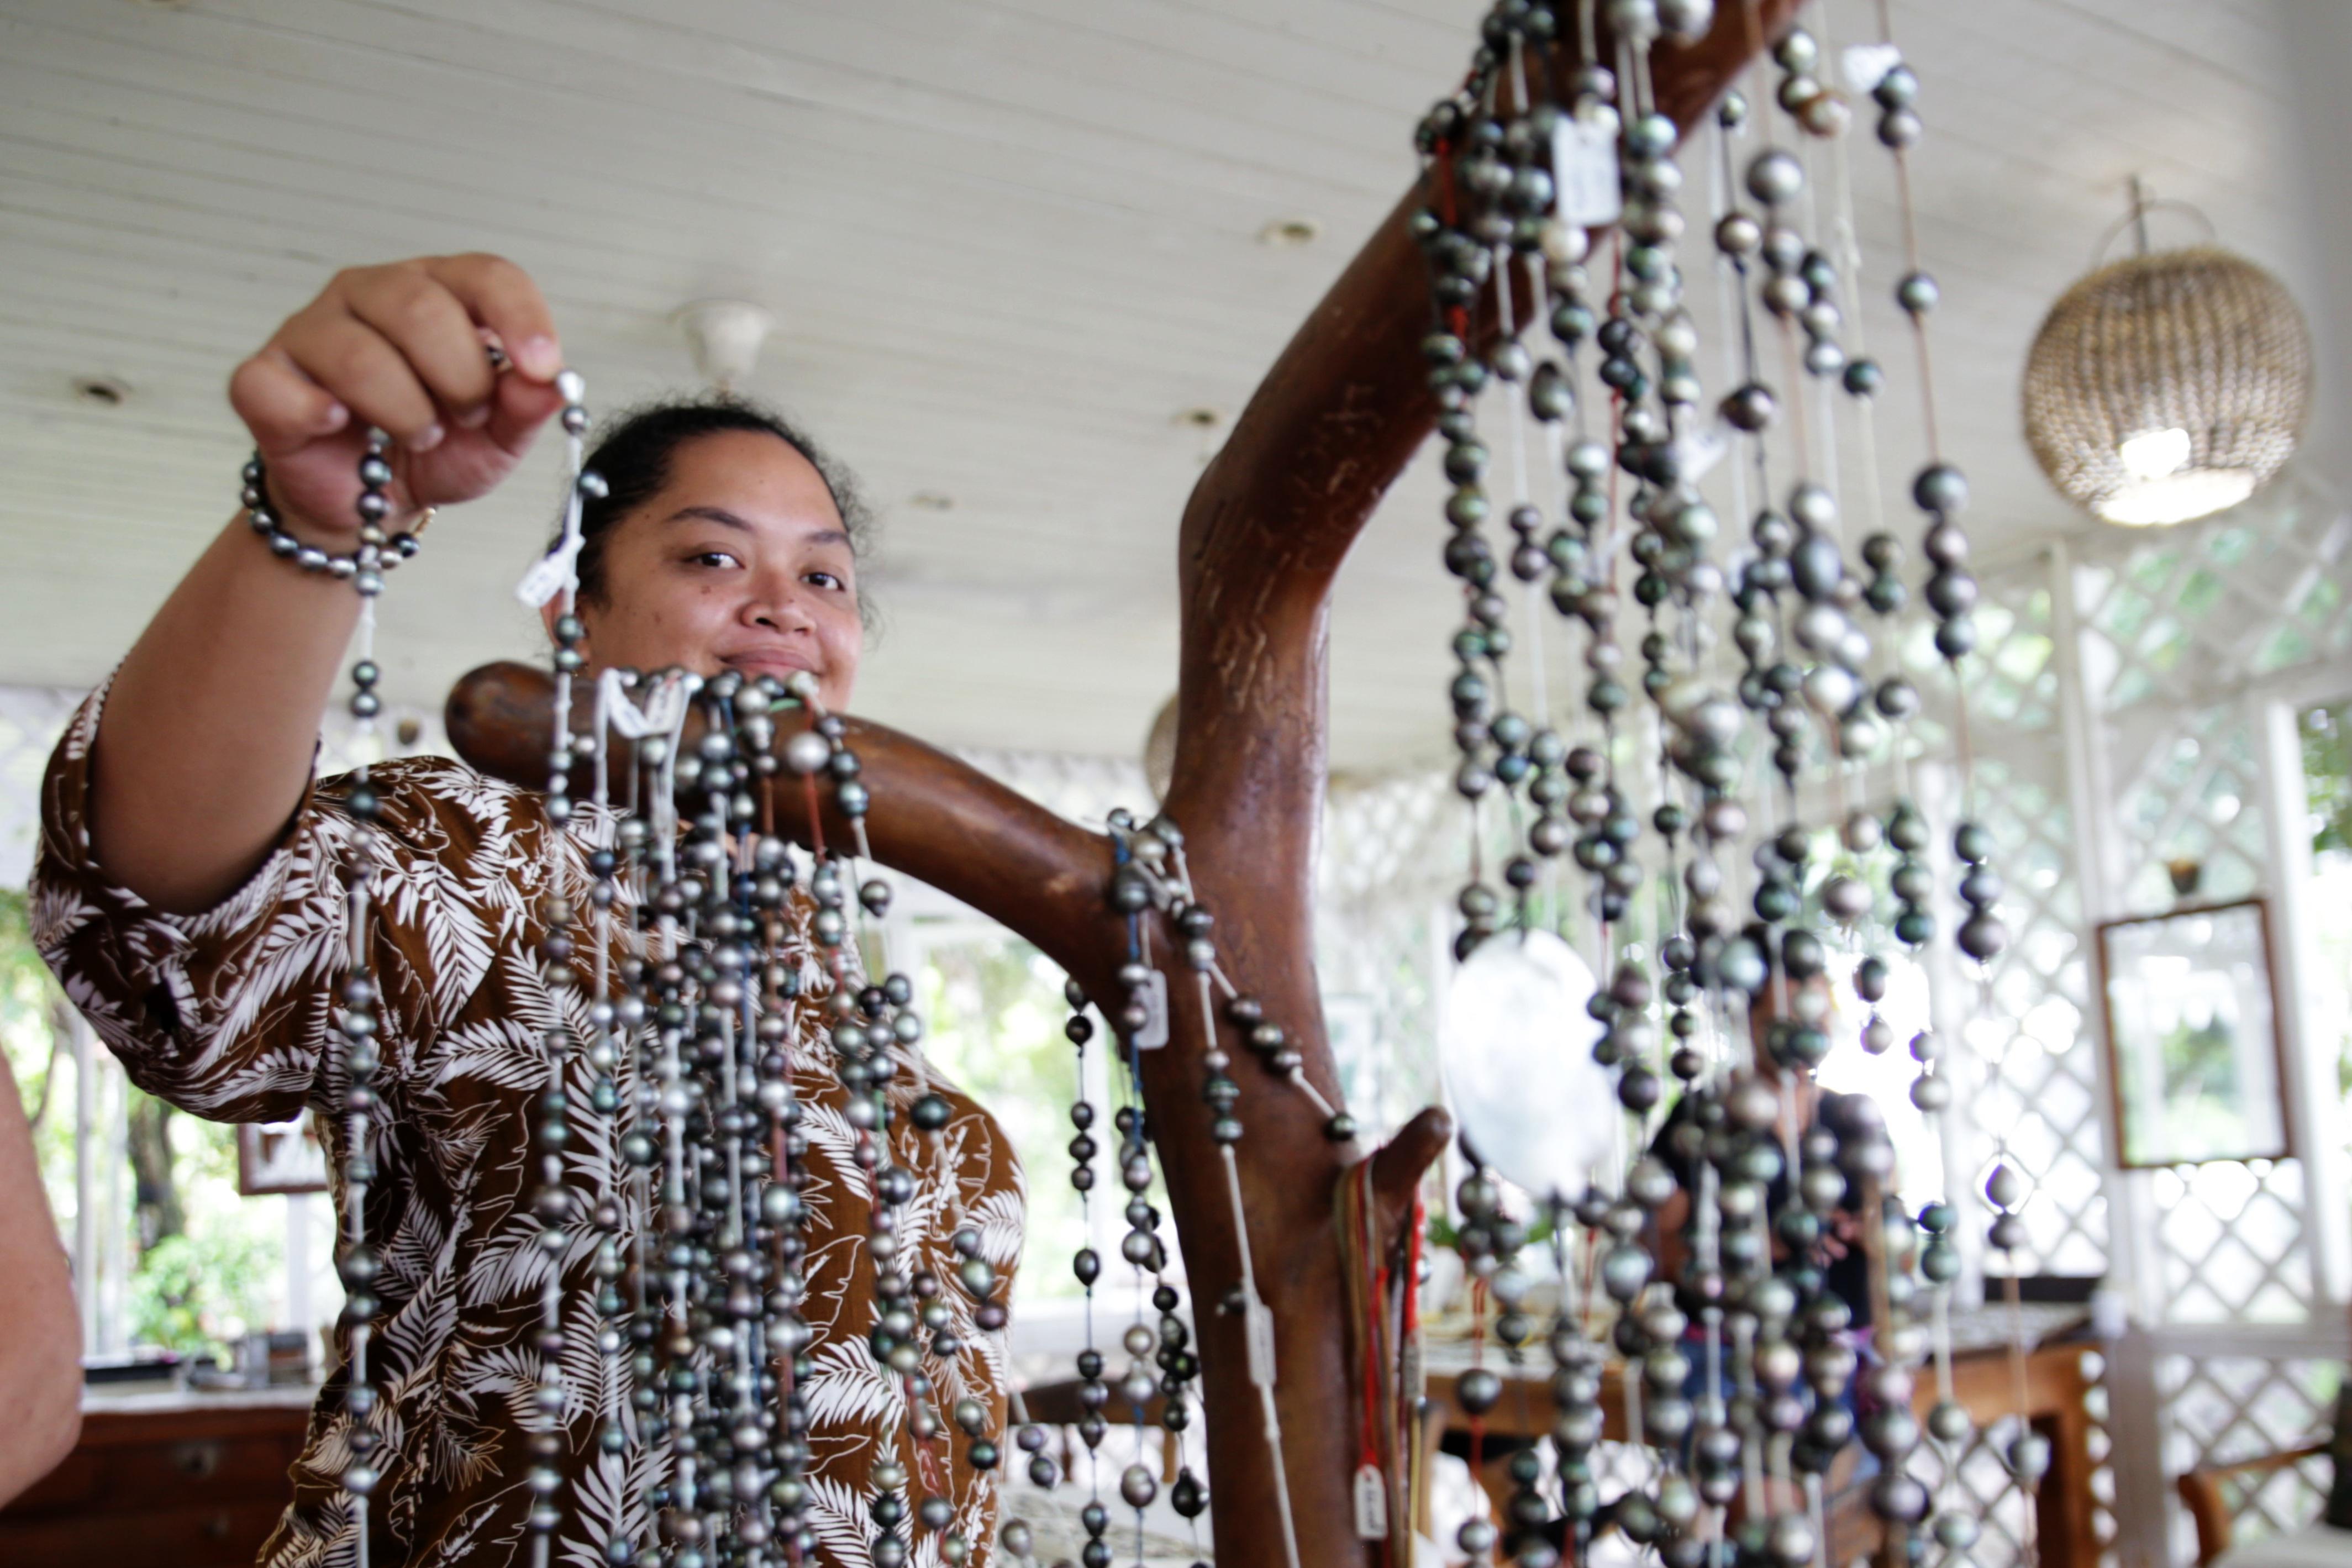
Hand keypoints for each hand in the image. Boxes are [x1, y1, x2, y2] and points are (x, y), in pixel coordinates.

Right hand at [227, 254, 568, 536]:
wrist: (370, 501)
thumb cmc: (433, 449)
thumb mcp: (497, 436)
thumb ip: (525, 407)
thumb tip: (551, 385)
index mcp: (436, 292)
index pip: (484, 274)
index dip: (519, 317)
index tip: (542, 367)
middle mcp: (369, 294)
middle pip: (421, 307)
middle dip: (459, 377)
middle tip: (466, 417)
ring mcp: (311, 329)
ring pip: (359, 352)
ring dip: (405, 411)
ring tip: (416, 435)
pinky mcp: (263, 375)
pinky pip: (284, 387)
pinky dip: (320, 416)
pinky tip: (341, 428)